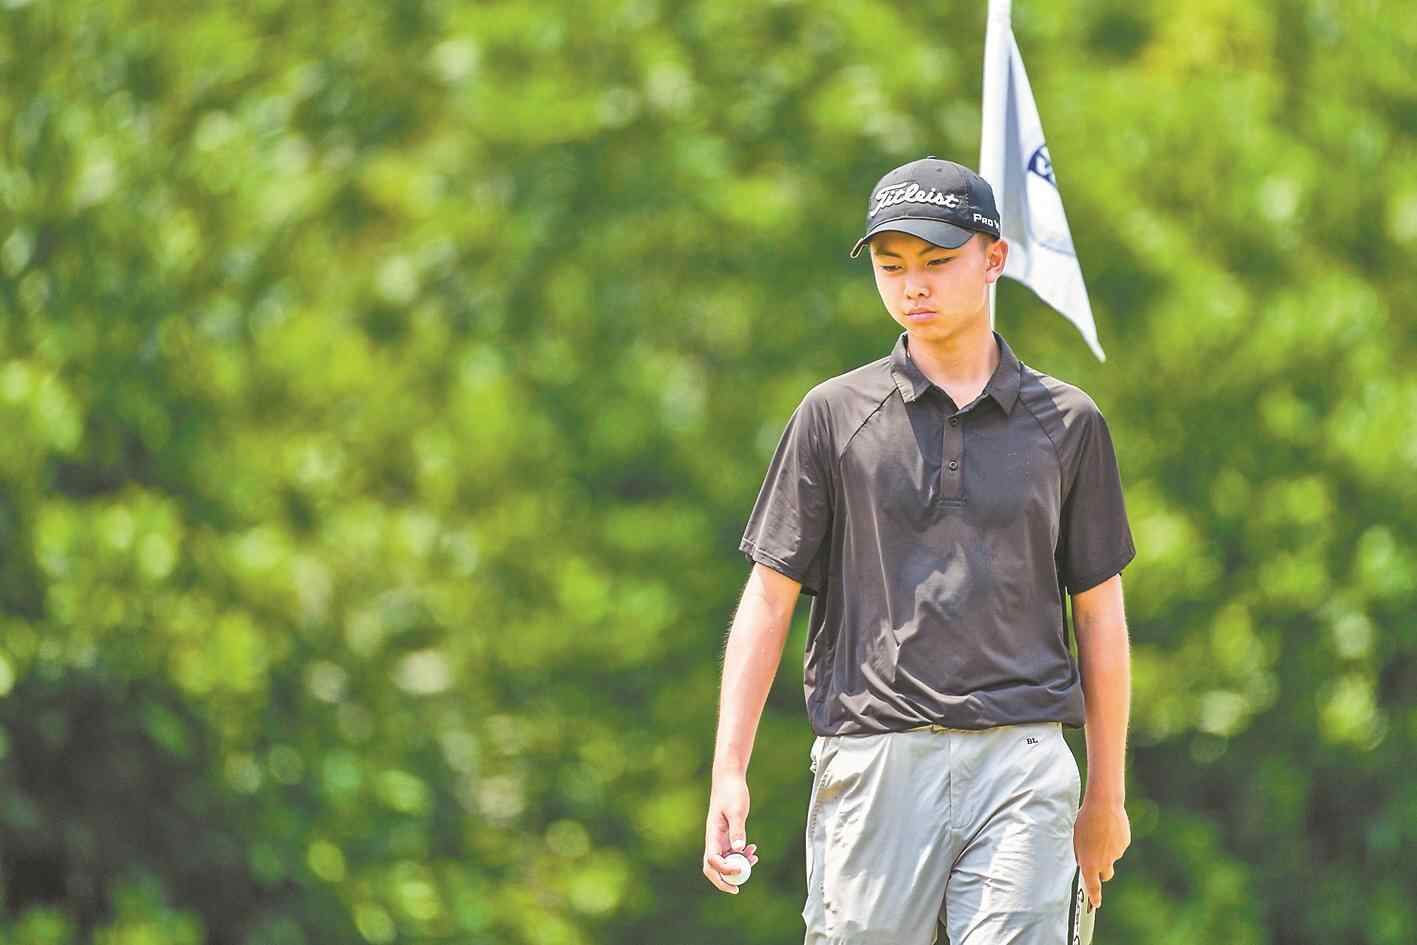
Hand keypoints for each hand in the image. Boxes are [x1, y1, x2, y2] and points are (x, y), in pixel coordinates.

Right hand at [702, 774, 759, 893]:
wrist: (729, 778)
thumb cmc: (731, 791)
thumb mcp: (737, 810)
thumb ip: (738, 829)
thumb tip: (739, 849)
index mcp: (712, 834)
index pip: (712, 860)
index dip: (724, 871)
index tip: (740, 872)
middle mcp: (714, 838)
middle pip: (712, 866)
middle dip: (723, 880)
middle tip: (736, 889)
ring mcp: (720, 837)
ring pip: (725, 860)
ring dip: (737, 866)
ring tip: (754, 859)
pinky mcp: (727, 833)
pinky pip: (732, 851)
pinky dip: (742, 855)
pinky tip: (753, 851)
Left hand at [1073, 795, 1129, 910]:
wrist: (1103, 805)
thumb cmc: (1084, 820)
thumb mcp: (1074, 838)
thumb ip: (1079, 853)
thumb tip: (1082, 860)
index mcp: (1088, 863)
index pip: (1092, 886)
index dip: (1094, 897)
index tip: (1096, 904)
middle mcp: (1104, 862)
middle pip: (1105, 875)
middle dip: (1101, 871)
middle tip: (1096, 857)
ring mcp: (1116, 854)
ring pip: (1112, 857)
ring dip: (1106, 850)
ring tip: (1099, 831)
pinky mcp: (1124, 844)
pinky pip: (1118, 845)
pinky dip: (1114, 840)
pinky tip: (1108, 827)